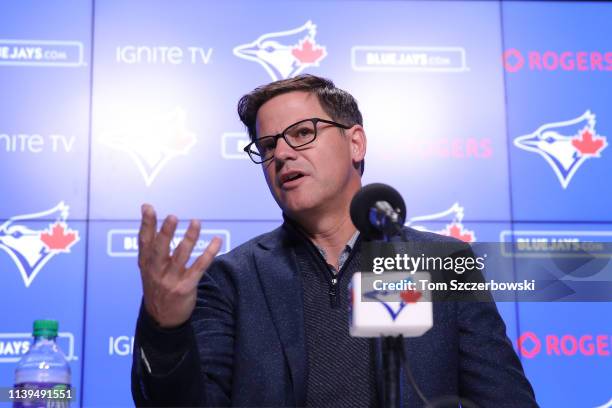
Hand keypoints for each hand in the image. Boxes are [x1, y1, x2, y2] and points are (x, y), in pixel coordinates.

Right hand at [138, 204, 221, 327]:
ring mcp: (171, 280)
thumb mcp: (148, 267)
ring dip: (189, 238)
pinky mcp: (186, 287)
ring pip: (181, 256)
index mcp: (146, 264)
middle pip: (160, 249)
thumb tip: (146, 209)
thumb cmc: (157, 285)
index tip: (148, 208)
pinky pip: (200, 267)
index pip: (144, 241)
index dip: (146, 224)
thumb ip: (150, 240)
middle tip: (172, 217)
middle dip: (165, 233)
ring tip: (196, 222)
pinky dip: (209, 253)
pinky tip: (216, 241)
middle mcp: (156, 271)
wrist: (162, 319)